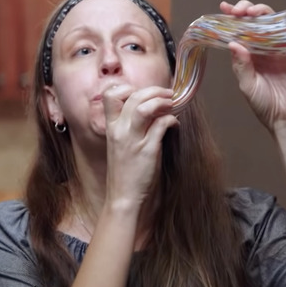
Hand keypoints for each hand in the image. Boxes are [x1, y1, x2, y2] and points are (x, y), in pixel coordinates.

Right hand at [102, 85, 177, 207]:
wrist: (124, 198)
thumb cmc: (126, 173)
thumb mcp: (121, 146)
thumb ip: (131, 127)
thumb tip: (151, 111)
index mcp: (110, 128)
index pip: (111, 95)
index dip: (128, 88)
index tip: (143, 93)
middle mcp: (119, 131)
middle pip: (133, 96)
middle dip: (154, 91)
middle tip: (167, 94)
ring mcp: (133, 140)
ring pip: (144, 107)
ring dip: (161, 101)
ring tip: (171, 104)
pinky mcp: (148, 151)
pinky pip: (161, 125)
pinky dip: (171, 120)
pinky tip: (175, 125)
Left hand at [220, 0, 285, 133]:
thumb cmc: (264, 105)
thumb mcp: (248, 86)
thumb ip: (242, 66)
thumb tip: (234, 43)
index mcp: (245, 56)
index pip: (236, 31)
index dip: (231, 18)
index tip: (225, 8)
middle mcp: (259, 49)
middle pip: (252, 22)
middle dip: (245, 11)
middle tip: (241, 11)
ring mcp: (276, 48)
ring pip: (269, 22)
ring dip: (262, 11)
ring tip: (254, 11)